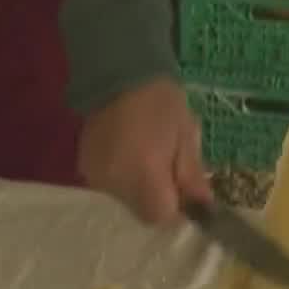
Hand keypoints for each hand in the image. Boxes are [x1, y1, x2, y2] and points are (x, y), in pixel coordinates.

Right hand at [78, 77, 211, 225]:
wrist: (119, 71)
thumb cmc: (161, 101)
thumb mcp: (186, 135)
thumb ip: (192, 177)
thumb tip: (203, 208)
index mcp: (144, 174)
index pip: (161, 216)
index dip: (176, 208)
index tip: (183, 189)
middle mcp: (116, 182)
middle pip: (142, 212)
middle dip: (158, 197)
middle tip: (167, 165)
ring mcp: (96, 176)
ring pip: (125, 201)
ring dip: (139, 188)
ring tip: (146, 154)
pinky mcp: (84, 167)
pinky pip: (109, 187)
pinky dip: (122, 178)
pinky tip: (128, 152)